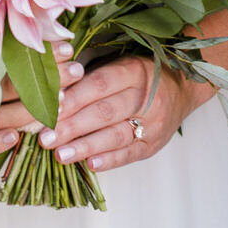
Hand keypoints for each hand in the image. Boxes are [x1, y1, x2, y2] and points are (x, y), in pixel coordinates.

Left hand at [34, 55, 201, 171]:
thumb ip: (92, 77)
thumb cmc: (140, 74)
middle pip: (104, 112)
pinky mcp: (154, 144)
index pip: (100, 84)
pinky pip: (130, 154)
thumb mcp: (121, 63)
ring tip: (60, 154)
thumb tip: (53, 92)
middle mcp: (146, 97)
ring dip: (85, 147)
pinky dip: (109, 160)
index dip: (74, 97)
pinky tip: (89, 164)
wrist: (182, 87)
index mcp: (134, 70)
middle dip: (72, 126)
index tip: (49, 108)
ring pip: (115, 136)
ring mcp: (153, 123)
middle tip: (45, 137)